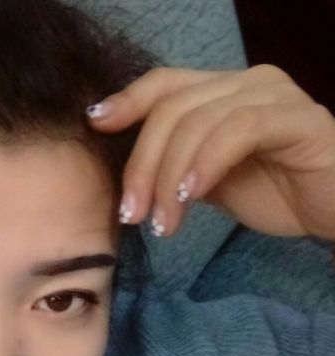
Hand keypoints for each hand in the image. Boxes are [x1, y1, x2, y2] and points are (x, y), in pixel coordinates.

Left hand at [87, 65, 334, 240]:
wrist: (332, 210)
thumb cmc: (273, 193)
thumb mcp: (206, 181)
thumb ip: (173, 166)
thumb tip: (126, 175)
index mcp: (219, 93)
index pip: (164, 84)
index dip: (126, 100)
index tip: (95, 124)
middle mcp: (245, 83)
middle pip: (171, 108)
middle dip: (142, 164)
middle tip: (131, 213)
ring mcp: (273, 96)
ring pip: (198, 120)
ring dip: (169, 175)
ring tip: (161, 222)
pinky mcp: (298, 119)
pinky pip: (239, 130)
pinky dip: (206, 163)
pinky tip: (190, 195)